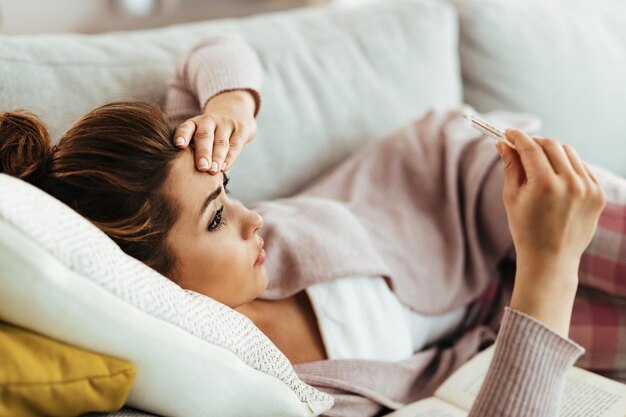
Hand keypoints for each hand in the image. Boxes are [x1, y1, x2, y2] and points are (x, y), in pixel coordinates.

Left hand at [173, 90, 256, 173]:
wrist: (234, 112)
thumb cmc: (210, 132)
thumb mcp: (198, 132)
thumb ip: (190, 148)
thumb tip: (181, 172)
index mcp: (194, 122)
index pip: (186, 127)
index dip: (182, 135)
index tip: (179, 145)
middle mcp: (209, 121)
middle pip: (205, 136)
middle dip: (203, 152)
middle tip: (202, 167)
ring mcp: (226, 124)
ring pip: (221, 142)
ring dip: (217, 157)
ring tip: (213, 171)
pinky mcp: (241, 130)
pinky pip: (235, 146)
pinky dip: (229, 158)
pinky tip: (224, 168)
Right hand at [497, 129, 605, 270]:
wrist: (550, 259)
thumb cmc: (525, 229)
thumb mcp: (511, 197)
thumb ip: (510, 166)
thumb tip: (503, 143)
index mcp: (545, 185)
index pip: (531, 148)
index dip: (517, 137)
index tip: (507, 133)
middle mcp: (570, 183)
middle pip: (551, 145)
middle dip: (534, 142)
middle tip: (520, 147)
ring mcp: (588, 188)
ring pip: (569, 152)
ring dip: (551, 152)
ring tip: (538, 165)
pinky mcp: (598, 194)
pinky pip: (582, 167)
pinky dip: (567, 166)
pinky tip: (555, 179)